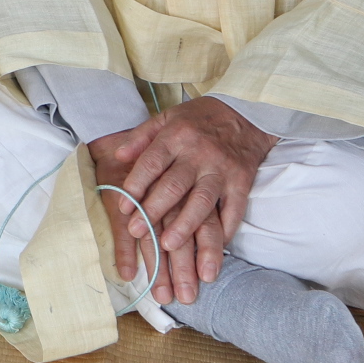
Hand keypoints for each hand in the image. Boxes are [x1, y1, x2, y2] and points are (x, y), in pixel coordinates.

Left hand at [101, 97, 274, 303]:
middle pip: (174, 186)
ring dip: (185, 226)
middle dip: (153, 210)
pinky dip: (225, 229)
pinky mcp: (242, 182)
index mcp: (175, 136)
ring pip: (202, 202)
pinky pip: (234, 209)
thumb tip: (118, 157)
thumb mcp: (165, 117)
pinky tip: (213, 247)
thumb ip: (140, 137)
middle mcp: (199, 154)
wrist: (245, 116)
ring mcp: (222, 169)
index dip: (136, 185)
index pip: (151, 162)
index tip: (122, 207)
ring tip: (168, 245)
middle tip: (136, 232)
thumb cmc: (197, 119)